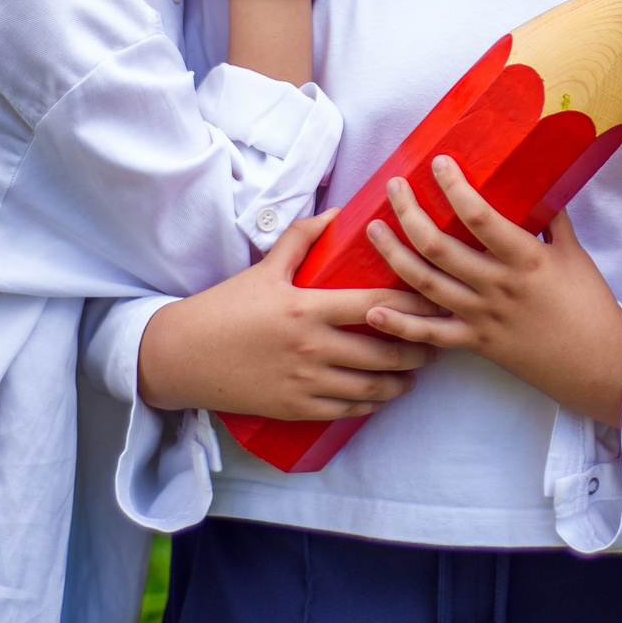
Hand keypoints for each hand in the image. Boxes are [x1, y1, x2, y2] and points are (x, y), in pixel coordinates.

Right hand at [137, 211, 439, 418]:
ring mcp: (305, 382)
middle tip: (439, 338)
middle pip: (385, 351)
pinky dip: (374, 403)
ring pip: (373, 386)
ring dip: (404, 379)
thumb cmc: (225, 308)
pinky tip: (385, 393)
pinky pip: (348, 409)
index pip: (377, 306)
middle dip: (420, 347)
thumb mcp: (264, 267)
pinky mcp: (297, 409)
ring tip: (419, 368)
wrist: (182, 358)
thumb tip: (340, 212)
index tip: (437, 300)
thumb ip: (304, 238)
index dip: (415, 304)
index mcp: (307, 308)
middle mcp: (312, 348)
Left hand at [362, 156, 621, 425]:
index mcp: (526, 259)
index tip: (438, 163)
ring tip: (373, 229)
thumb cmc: (592, 307)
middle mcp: (499, 286)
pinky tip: (373, 310)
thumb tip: (539, 183)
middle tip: (393, 188)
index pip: (480, 216)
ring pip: (427, 284)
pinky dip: (400, 325)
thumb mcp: (575, 256)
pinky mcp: (477, 344)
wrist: (602, 366)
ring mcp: (483, 317)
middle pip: (440, 246)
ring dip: (395, 255)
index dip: (454, 187)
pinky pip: (432, 335)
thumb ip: (553, 219)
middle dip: (410, 213)